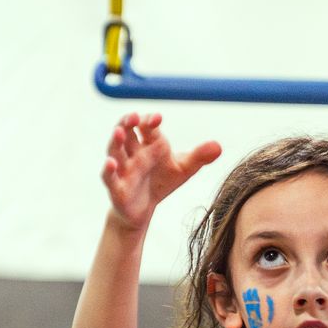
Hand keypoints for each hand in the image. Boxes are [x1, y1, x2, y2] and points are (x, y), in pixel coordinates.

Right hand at [100, 113, 220, 232]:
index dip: (150, 120)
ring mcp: (122, 168)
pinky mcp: (116, 187)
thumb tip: (219, 146)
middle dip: (128, 122)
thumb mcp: (183, 169)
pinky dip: (108, 169)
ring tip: (119, 132)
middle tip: (134, 117)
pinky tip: (111, 163)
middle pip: (125, 131)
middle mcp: (132, 152)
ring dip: (115, 140)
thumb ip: (199, 157)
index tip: (158, 118)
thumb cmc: (161, 182)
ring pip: (114, 150)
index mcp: (148, 143)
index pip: (147, 126)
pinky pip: (108, 176)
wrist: (143, 210)